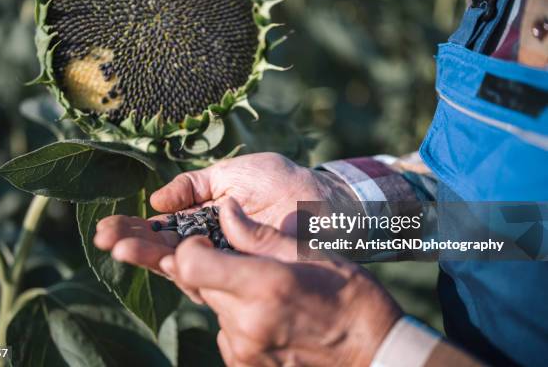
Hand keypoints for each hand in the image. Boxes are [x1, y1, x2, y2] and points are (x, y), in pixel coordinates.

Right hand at [94, 153, 353, 271]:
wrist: (321, 199)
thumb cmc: (279, 181)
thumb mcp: (231, 173)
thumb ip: (194, 185)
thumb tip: (155, 198)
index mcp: (204, 218)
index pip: (163, 227)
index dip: (136, 228)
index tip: (108, 227)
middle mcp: (210, 243)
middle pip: (164, 247)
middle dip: (132, 243)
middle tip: (104, 238)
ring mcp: (225, 259)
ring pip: (180, 262)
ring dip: (147, 256)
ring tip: (118, 248)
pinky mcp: (243, 271)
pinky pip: (208, 273)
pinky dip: (182, 268)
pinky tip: (158, 260)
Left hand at [160, 198, 402, 366]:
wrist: (373, 352)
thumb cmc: (349, 297)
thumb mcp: (309, 254)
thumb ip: (257, 234)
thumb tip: (226, 209)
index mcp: (263, 285)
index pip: (190, 264)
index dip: (190, 248)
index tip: (207, 242)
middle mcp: (247, 322)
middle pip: (198, 285)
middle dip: (212, 269)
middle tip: (246, 265)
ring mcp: (244, 350)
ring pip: (213, 309)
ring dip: (228, 295)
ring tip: (268, 294)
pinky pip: (225, 333)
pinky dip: (237, 320)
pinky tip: (269, 317)